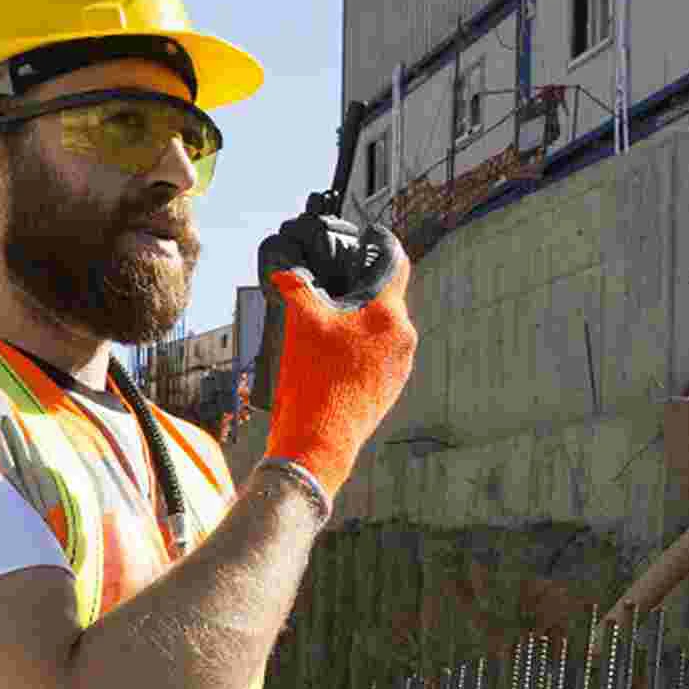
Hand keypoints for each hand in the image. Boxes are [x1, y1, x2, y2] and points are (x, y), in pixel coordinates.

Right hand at [254, 216, 415, 500]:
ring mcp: (399, 369)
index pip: (395, 265)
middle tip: (328, 296)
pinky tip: (329, 364)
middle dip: (356, 295)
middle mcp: (403, 340)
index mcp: (389, 316)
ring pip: (379, 332)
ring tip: (323, 336)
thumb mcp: (299, 325)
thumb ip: (297, 288)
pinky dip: (356, 354)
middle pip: (383, 301)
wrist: (317, 447)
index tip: (367, 241)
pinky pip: (375, 359)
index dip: (379, 247)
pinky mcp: (388, 391)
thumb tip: (285, 271)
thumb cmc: (314, 387)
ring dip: (355, 327)